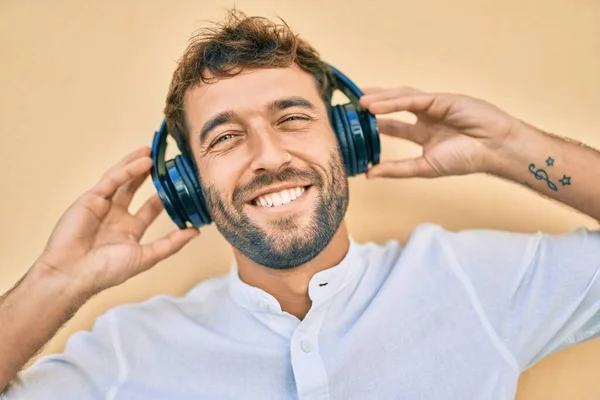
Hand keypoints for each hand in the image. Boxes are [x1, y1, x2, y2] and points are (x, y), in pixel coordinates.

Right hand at [34, 146, 199, 295]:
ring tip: (152, 151)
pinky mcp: (90, 199)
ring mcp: (103, 205)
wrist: (73, 273)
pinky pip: (111, 180)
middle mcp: (116, 216)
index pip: (151, 207)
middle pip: (135, 188)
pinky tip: (143, 161)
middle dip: (149, 174)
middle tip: (165, 161)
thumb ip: (171, 243)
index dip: (165, 195)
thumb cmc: (106, 271)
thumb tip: (195, 232)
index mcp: (129, 230)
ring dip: (136, 164)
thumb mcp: (146, 256)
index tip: (180, 184)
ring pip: (122, 179)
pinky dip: (127, 169)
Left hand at [359, 87, 521, 177]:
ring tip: (360, 102)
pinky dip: (394, 101)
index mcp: (424, 135)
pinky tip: (376, 105)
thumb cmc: (466, 159)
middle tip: (351, 105)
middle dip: (373, 105)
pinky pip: (413, 99)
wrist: (494, 150)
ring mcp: (434, 107)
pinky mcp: (441, 99)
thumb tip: (369, 175)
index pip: (393, 126)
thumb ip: (396, 169)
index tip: (355, 125)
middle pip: (393, 107)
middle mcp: (427, 118)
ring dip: (380, 100)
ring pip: (401, 99)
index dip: (374, 124)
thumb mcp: (424, 167)